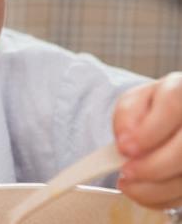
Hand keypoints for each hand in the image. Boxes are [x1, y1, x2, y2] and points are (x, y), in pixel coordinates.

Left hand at [114, 72, 181, 209]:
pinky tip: (146, 193)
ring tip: (130, 185)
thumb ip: (127, 115)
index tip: (124, 149)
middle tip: (126, 173)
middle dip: (152, 167)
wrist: (179, 119)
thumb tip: (126, 141)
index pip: (172, 105)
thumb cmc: (157, 109)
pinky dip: (164, 198)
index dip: (149, 131)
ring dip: (157, 188)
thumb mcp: (136, 102)